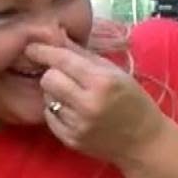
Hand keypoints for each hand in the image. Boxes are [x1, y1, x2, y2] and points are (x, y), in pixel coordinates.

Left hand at [27, 30, 167, 165]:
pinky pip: (49, 117)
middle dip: (53, 74)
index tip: (32, 47)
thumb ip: (82, 54)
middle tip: (65, 77)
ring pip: (46, 98)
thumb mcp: (115, 72)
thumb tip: (55, 35)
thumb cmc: (134, 101)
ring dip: (55, 93)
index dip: (44, 51)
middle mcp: (88, 104)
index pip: (63, 60)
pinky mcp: (71, 140)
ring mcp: (78, 125)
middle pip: (48, 79)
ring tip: (74, 96)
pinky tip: (73, 111)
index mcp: (102, 82)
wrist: (145, 142)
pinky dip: (57, 111)